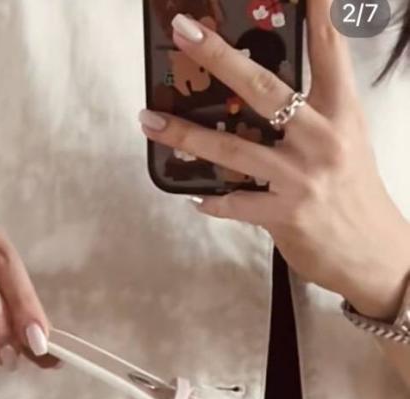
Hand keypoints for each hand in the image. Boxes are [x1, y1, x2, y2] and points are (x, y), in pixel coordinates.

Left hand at [139, 0, 409, 319]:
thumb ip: (312, 113)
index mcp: (341, 112)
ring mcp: (301, 178)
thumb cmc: (352, 192)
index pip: (330, 50)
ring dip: (186, 133)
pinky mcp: (284, 215)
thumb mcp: (345, 140)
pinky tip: (196, 197)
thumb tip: (259, 94)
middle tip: (184, 33)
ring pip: (233, 148)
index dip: (317, 13)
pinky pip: (234, 204)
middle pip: (263, 89)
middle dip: (220, 57)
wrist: (371, 253)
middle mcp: (322, 139)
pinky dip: (212, 201)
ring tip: (149, 120)